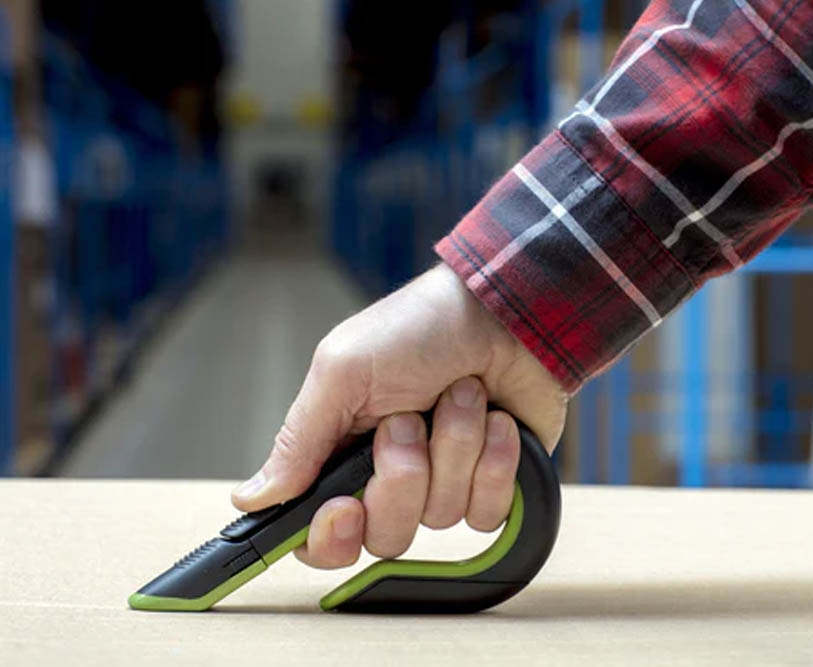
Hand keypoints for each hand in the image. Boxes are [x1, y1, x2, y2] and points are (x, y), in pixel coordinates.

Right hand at [231, 264, 566, 567]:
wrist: (504, 311)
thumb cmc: (419, 328)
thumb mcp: (344, 370)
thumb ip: (299, 439)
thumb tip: (251, 498)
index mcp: (343, 453)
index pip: (322, 533)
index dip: (332, 536)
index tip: (346, 506)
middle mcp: (391, 476)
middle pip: (385, 535)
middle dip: (402, 473)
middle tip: (410, 418)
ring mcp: (445, 482)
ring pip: (440, 518)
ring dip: (454, 447)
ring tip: (461, 395)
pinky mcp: (493, 483)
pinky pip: (487, 511)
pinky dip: (494, 460)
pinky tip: (496, 419)